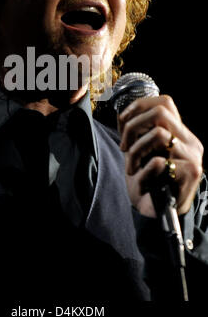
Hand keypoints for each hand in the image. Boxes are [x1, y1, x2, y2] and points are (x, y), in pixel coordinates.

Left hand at [118, 95, 203, 217]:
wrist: (158, 215)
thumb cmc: (148, 181)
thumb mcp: (140, 151)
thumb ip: (137, 132)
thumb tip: (123, 114)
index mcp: (180, 133)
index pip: (165, 102)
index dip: (140, 106)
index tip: (122, 121)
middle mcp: (190, 141)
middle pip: (160, 113)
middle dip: (133, 127)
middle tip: (123, 147)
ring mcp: (193, 157)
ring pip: (159, 135)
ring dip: (136, 151)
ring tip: (131, 167)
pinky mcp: (190, 174)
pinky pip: (159, 162)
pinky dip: (142, 172)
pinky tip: (141, 182)